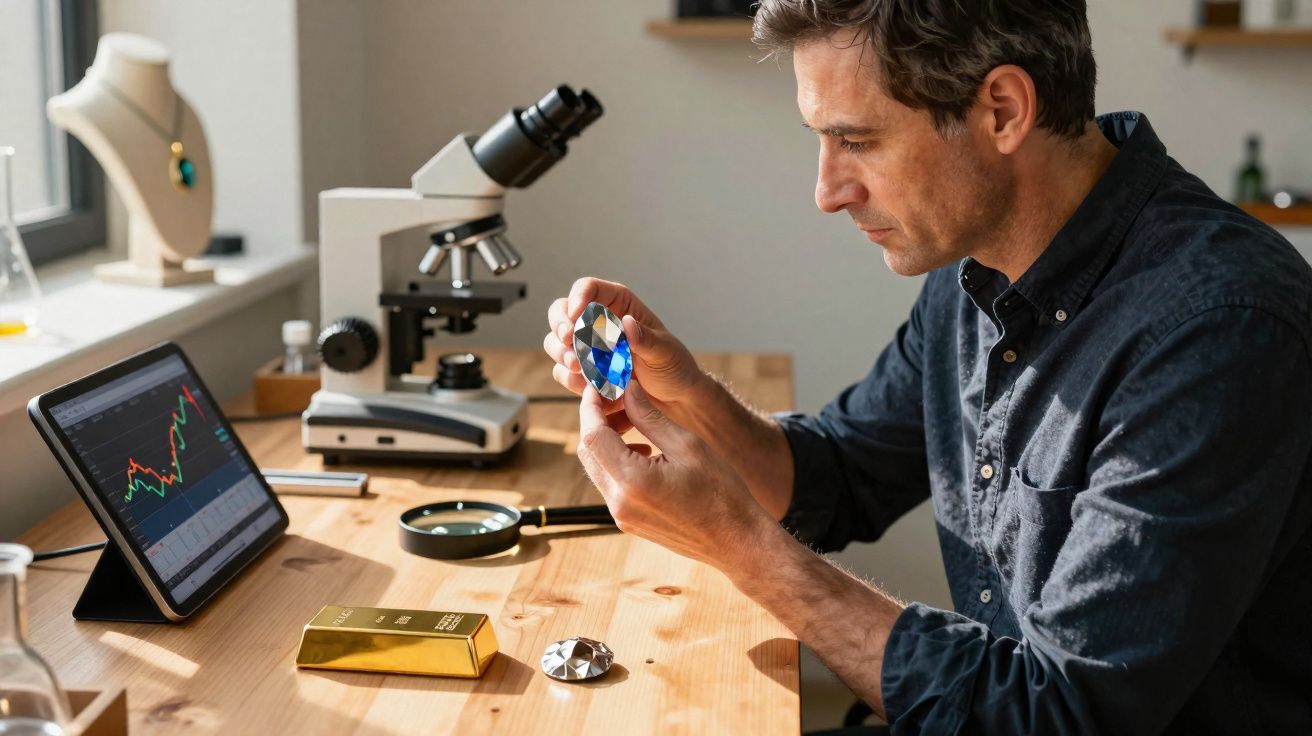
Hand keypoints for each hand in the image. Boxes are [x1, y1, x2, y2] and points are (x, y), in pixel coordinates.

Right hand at [544, 277, 704, 432]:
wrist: (675, 401)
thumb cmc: (674, 367)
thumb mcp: (665, 351)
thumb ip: (645, 338)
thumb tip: (626, 322)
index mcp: (619, 305)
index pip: (589, 288)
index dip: (578, 297)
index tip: (575, 315)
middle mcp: (598, 322)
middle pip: (562, 311)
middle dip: (560, 325)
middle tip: (568, 341)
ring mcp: (588, 348)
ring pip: (556, 341)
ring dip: (561, 353)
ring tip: (577, 365)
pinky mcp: (584, 372)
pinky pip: (564, 371)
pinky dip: (569, 378)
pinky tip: (586, 386)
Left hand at [575, 380, 772, 570]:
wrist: (736, 541)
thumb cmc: (721, 492)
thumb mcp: (687, 445)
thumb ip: (650, 417)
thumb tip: (627, 389)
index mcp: (633, 482)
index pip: (593, 435)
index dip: (591, 406)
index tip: (599, 387)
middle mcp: (619, 503)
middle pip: (588, 452)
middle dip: (596, 421)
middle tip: (619, 400)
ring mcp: (622, 516)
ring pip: (597, 468)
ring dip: (607, 441)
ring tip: (635, 422)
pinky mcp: (629, 522)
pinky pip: (610, 485)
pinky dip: (617, 461)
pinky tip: (644, 451)